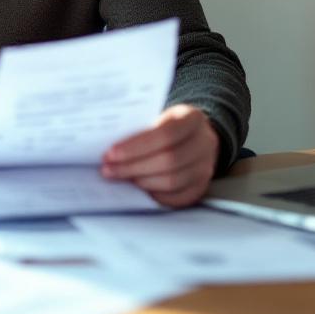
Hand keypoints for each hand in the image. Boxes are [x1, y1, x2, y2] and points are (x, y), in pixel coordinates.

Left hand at [101, 104, 218, 206]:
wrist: (195, 136)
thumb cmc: (168, 125)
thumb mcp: (158, 115)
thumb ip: (139, 128)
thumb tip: (110, 149)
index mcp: (192, 118)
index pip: (165, 134)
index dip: (136, 147)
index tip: (111, 153)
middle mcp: (205, 143)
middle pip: (168, 160)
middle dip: (133, 167)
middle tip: (109, 170)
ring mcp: (205, 167)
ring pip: (172, 181)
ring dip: (141, 182)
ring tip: (121, 178)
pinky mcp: (201, 187)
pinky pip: (177, 197)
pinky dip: (155, 195)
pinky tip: (138, 190)